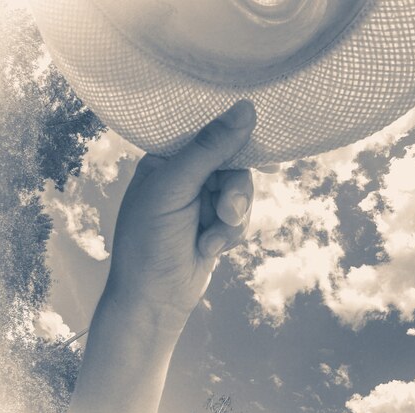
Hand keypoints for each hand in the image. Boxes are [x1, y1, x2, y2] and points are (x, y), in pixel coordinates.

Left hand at [105, 100, 255, 334]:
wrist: (154, 301)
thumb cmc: (149, 242)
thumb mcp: (176, 189)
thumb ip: (210, 148)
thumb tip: (246, 108)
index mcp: (166, 158)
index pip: (209, 134)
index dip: (236, 141)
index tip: (265, 153)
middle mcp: (186, 175)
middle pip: (233, 165)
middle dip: (234, 194)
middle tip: (226, 213)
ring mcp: (203, 201)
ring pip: (242, 193)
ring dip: (232, 220)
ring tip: (211, 241)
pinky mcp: (217, 223)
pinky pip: (241, 217)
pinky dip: (231, 235)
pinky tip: (210, 249)